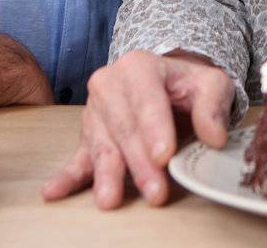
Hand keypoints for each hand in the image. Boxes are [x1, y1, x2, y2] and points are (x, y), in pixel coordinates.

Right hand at [41, 50, 235, 208]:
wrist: (167, 84)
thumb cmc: (188, 86)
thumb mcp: (211, 85)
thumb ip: (213, 106)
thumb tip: (214, 137)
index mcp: (139, 66)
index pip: (147, 100)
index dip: (155, 128)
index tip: (164, 156)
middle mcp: (109, 84)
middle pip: (124, 128)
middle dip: (139, 162)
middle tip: (155, 191)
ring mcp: (95, 111)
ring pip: (102, 145)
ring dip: (107, 174)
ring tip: (111, 199)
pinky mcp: (88, 135)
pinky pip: (78, 156)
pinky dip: (67, 176)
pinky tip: (53, 192)